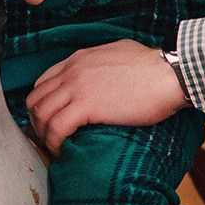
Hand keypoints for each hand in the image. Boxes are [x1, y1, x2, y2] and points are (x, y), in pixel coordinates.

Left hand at [27, 41, 186, 153]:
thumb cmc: (154, 67)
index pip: (44, 81)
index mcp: (79, 59)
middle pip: (36, 98)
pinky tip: (62, 151)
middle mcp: (72, 71)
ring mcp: (77, 87)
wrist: (168, 74)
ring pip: (41, 113)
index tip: (50, 120)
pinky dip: (54, 143)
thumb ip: (101, 63)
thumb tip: (103, 75)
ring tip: (54, 148)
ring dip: (43, 135)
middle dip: (37, 121)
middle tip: (49, 138)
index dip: (42, 104)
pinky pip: (56, 127)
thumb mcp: (119, 53)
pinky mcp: (86, 106)